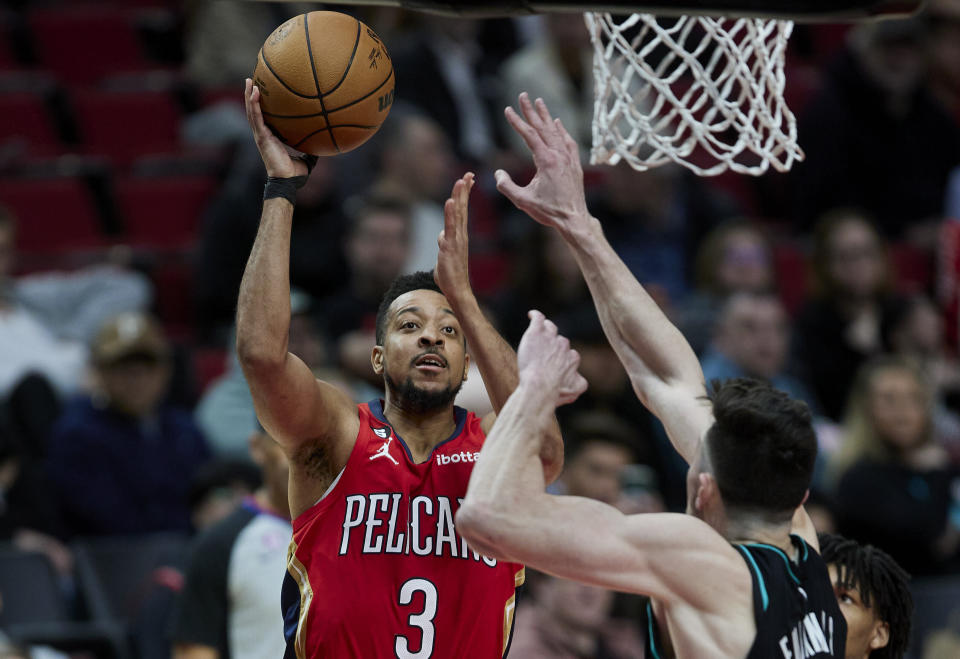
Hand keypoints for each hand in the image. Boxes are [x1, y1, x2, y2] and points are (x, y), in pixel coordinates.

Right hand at [244, 78, 308, 178]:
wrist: (287, 180)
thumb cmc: (294, 173)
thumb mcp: (306, 159)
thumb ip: (311, 150)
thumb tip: (323, 145)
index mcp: (271, 137)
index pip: (264, 118)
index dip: (261, 106)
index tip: (262, 93)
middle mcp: (263, 134)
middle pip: (254, 111)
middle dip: (251, 95)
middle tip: (251, 80)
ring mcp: (260, 135)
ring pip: (252, 111)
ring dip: (249, 95)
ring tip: (249, 80)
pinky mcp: (261, 136)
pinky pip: (257, 117)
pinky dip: (254, 104)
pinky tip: (256, 91)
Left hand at [434, 172, 474, 299]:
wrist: (457, 290)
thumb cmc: (451, 274)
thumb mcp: (445, 254)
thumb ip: (444, 242)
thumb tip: (442, 236)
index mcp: (460, 235)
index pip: (462, 211)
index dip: (464, 195)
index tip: (467, 180)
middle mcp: (461, 234)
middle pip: (462, 207)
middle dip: (464, 190)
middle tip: (468, 174)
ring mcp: (457, 239)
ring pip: (458, 214)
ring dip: (459, 196)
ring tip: (461, 181)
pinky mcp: (450, 246)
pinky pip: (450, 227)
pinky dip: (450, 213)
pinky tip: (450, 201)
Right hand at [495, 93, 589, 232]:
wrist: (574, 219)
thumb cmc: (549, 211)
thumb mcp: (522, 201)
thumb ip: (506, 186)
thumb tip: (498, 174)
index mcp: (546, 161)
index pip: (529, 135)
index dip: (517, 122)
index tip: (508, 109)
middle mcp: (559, 155)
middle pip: (543, 127)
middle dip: (531, 111)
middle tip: (523, 95)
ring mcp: (569, 159)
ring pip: (556, 132)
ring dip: (546, 116)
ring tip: (539, 102)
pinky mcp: (575, 165)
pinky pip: (568, 142)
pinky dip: (562, 130)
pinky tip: (558, 123)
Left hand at [517, 310, 587, 406]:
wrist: (540, 385)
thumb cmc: (554, 392)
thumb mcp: (573, 393)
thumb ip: (579, 385)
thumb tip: (583, 383)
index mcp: (572, 358)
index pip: (568, 353)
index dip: (560, 358)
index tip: (553, 364)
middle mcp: (564, 346)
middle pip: (560, 340)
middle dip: (553, 345)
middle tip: (543, 353)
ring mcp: (550, 338)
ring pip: (550, 328)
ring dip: (546, 329)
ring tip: (539, 332)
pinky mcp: (537, 332)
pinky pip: (538, 318)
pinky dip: (535, 316)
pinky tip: (531, 315)